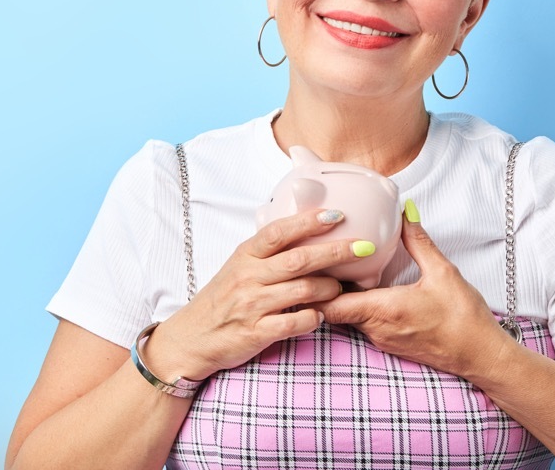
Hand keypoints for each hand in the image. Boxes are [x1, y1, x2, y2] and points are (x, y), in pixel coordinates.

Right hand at [147, 209, 370, 379]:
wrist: (191, 338)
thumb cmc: (221, 299)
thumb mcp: (238, 266)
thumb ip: (267, 250)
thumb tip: (306, 228)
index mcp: (245, 255)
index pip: (279, 231)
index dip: (309, 221)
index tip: (338, 215)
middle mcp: (248, 277)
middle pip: (299, 259)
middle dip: (336, 251)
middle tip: (363, 246)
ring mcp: (252, 305)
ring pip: (303, 290)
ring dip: (329, 287)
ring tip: (341, 286)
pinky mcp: (256, 333)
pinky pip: (295, 322)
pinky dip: (313, 317)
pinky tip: (320, 314)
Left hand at [314, 203, 514, 378]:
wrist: (480, 356)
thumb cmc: (464, 318)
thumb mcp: (443, 272)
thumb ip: (418, 241)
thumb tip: (405, 213)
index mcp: (384, 310)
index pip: (329, 305)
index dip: (315, 287)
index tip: (313, 265)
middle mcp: (376, 329)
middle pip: (332, 310)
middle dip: (322, 288)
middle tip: (317, 260)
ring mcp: (381, 339)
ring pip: (346, 317)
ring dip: (339, 296)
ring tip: (335, 269)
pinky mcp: (389, 344)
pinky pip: (361, 323)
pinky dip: (355, 306)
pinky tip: (361, 287)